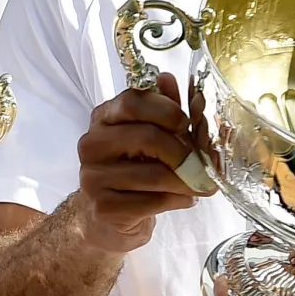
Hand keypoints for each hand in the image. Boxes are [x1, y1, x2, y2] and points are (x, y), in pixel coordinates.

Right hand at [75, 73, 202, 254]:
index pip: (133, 101)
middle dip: (183, 152)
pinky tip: (184, 199)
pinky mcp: (104, 207)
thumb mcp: (146, 136)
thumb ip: (160, 109)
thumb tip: (168, 79)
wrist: (106, 216)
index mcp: (103, 118)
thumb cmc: (131, 169)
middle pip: (146, 137)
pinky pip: (152, 202)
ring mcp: (93, 177)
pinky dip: (178, 200)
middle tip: (202, 164)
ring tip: (199, 184)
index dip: (167, 110)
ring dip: (186, 181)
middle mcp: (92, 144)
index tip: (186, 124)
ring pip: (153, 174)